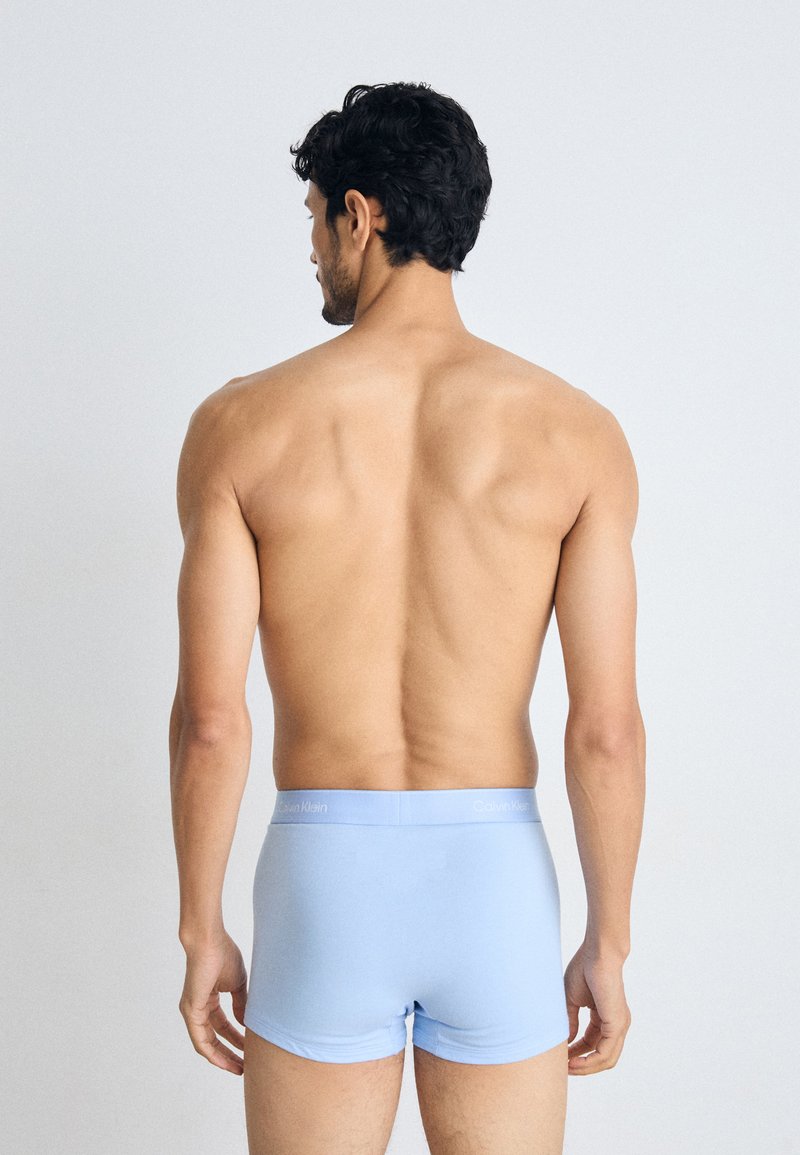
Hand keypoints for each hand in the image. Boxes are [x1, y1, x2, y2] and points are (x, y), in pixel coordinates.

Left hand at [178, 930, 247, 1074]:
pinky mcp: (190, 1012)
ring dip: (222, 1057)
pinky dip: (213, 1052)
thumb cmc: (223, 955)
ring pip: (207, 1043)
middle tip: (246, 1066)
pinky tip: (225, 1061)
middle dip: (230, 1053)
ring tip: (239, 1068)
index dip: (236, 1039)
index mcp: (208, 1000)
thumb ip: (241, 1004)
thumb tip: (247, 1023)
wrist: (209, 941)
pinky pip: (200, 1040)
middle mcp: (198, 1009)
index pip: (222, 1027)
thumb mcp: (237, 984)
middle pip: (215, 1039)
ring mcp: (192, 1012)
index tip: (249, 1050)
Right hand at [563, 941, 630, 1074]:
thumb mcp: (572, 999)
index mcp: (606, 1017)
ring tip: (567, 1067)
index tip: (560, 1057)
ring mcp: (619, 1025)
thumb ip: (570, 1021)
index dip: (576, 1053)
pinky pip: (606, 1053)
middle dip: (582, 1065)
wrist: (598, 953)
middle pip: (601, 1056)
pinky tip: (574, 1061)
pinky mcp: (617, 1024)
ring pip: (606, 1060)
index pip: (592, 1044)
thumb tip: (567, 1040)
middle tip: (563, 1068)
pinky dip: (590, 1061)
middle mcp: (616, 1024)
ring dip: (585, 1068)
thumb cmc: (584, 968)